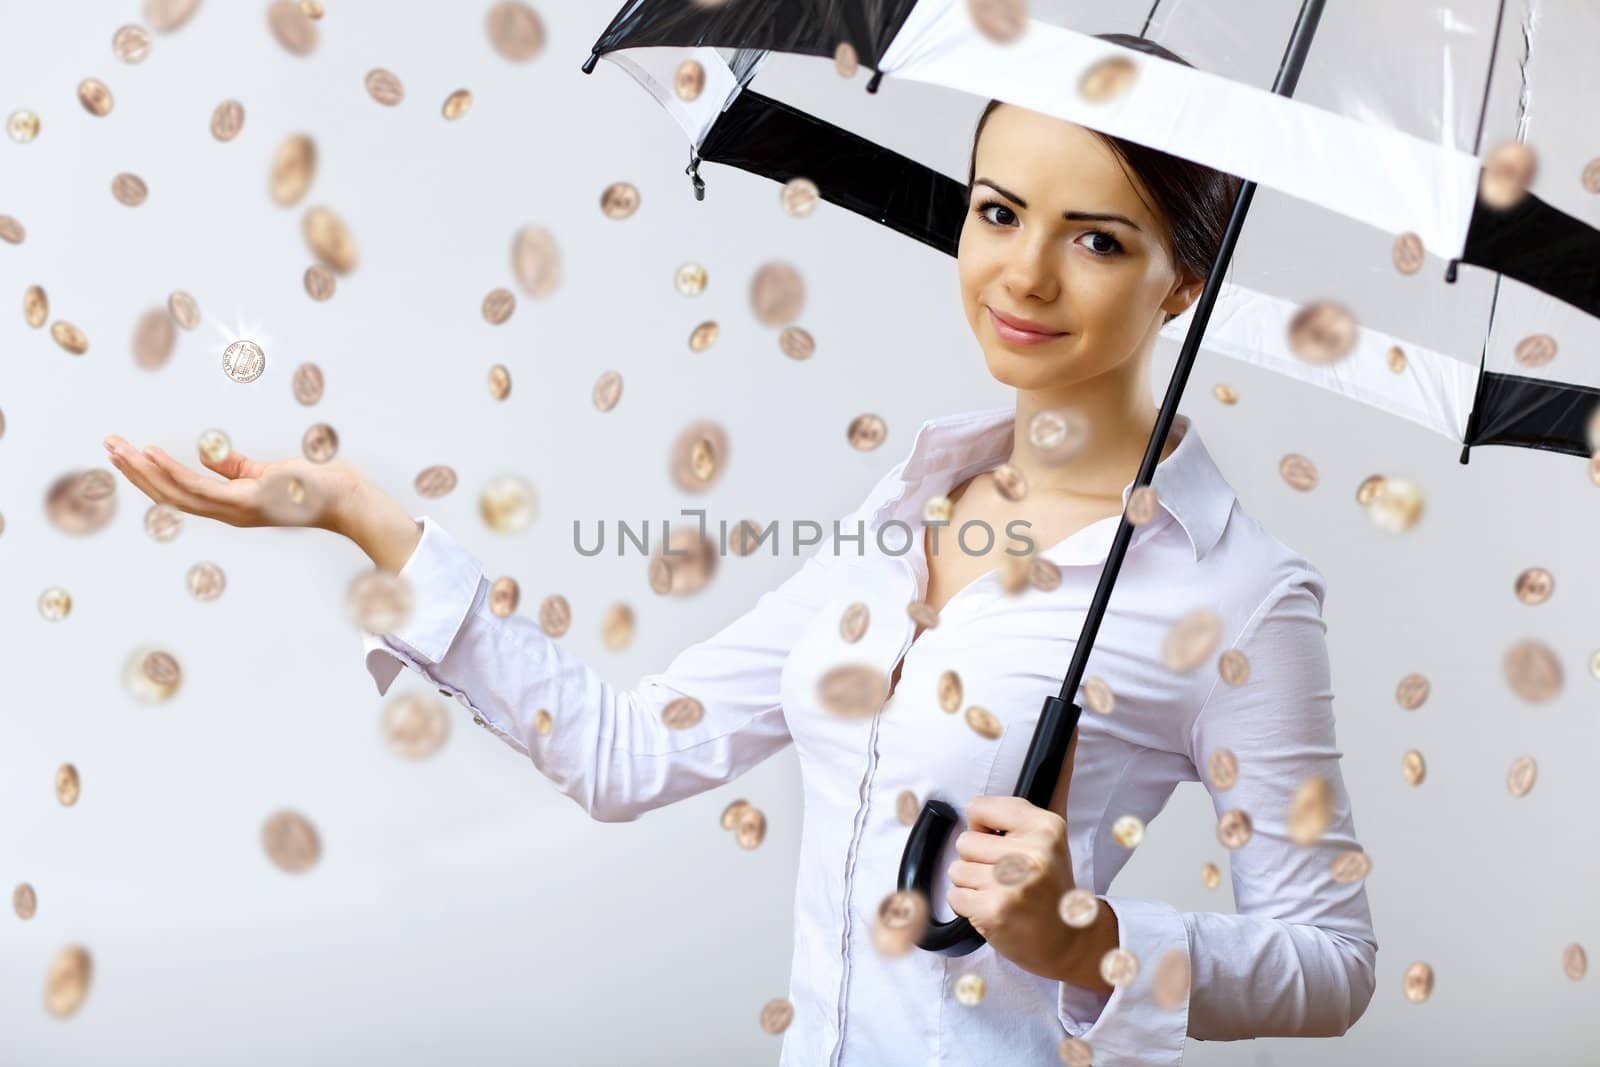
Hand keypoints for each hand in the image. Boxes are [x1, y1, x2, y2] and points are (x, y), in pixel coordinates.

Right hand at [102, 434, 363, 533]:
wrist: (347, 498)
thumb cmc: (314, 485)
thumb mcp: (268, 473)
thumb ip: (236, 468)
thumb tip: (210, 456)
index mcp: (230, 505)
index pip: (180, 493)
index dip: (149, 477)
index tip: (125, 455)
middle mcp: (228, 512)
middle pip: (169, 495)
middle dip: (135, 472)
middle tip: (108, 447)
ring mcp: (235, 509)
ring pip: (175, 493)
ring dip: (143, 470)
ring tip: (119, 448)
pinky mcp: (247, 501)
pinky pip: (199, 486)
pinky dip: (172, 470)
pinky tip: (152, 453)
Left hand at [945, 730, 1113, 988]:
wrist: (1070, 941)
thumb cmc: (1054, 885)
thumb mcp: (1054, 831)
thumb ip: (1057, 781)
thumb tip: (1073, 729)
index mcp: (1045, 825)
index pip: (978, 808)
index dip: (983, 828)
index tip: (1003, 843)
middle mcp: (1032, 851)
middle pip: (964, 842)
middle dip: (978, 862)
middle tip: (1006, 877)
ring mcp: (1014, 882)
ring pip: (957, 870)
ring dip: (973, 886)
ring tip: (1003, 894)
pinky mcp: (997, 910)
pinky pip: (955, 898)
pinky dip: (969, 908)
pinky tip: (997, 911)